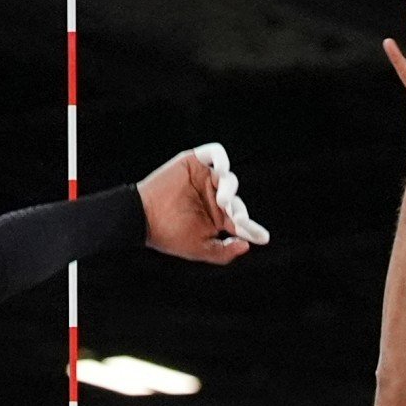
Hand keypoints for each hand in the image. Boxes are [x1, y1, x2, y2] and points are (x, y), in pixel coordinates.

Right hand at [137, 143, 269, 264]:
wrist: (143, 218)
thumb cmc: (169, 236)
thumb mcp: (199, 250)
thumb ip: (223, 253)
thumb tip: (246, 246)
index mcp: (218, 217)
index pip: (241, 221)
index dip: (253, 229)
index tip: (263, 238)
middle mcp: (214, 196)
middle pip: (236, 200)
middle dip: (239, 211)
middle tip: (236, 219)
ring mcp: (205, 178)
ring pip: (228, 178)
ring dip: (230, 189)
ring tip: (223, 201)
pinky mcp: (194, 162)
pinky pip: (215, 153)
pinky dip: (221, 158)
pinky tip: (221, 170)